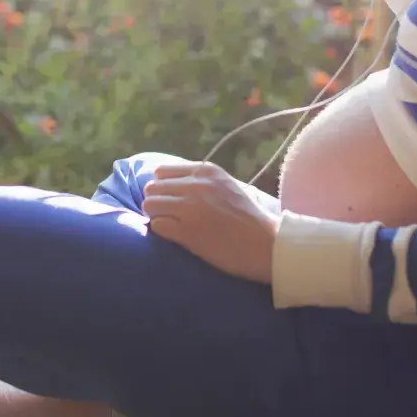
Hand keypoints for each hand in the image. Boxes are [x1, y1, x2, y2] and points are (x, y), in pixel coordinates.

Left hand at [141, 162, 278, 283]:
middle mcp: (196, 186)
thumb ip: (202, 180)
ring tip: (170, 225)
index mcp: (206, 171)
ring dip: (156, 216)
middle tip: (166, 215)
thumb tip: (172, 183)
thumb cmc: (249, 218)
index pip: (162, 171)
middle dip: (155, 202)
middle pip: (152, 188)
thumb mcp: (227, 186)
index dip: (162, 187)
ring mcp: (190, 208)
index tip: (169, 199)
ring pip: (150, 205)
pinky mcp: (188, 231)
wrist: (267, 244)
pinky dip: (161, 231)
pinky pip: (157, 225)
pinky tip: (174, 236)